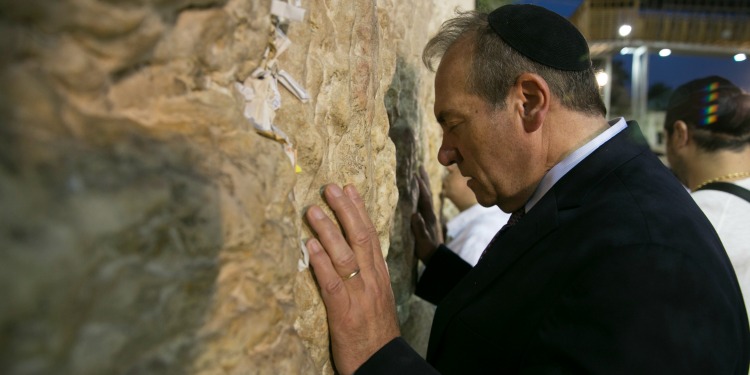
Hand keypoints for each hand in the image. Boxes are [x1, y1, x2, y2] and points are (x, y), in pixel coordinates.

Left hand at [305, 184, 399, 374]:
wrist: (383, 364)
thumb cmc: (375, 334)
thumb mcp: (375, 299)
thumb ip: (365, 277)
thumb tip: (350, 255)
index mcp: (379, 276)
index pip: (370, 236)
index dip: (360, 211)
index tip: (349, 189)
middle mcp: (372, 281)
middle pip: (360, 238)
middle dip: (345, 210)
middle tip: (331, 187)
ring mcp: (359, 296)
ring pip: (345, 256)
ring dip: (328, 230)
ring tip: (313, 210)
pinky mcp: (345, 313)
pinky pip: (333, 283)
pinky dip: (322, 263)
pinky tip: (310, 247)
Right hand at [410, 166, 442, 263]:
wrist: (435, 255)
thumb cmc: (426, 249)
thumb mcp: (422, 242)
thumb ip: (420, 229)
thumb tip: (415, 215)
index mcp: (428, 217)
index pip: (425, 199)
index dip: (421, 188)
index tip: (416, 176)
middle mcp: (429, 213)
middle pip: (428, 193)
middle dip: (424, 180)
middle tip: (419, 166)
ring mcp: (429, 214)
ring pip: (427, 195)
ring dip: (424, 183)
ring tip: (420, 172)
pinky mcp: (427, 216)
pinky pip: (424, 199)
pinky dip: (422, 191)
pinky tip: (419, 188)